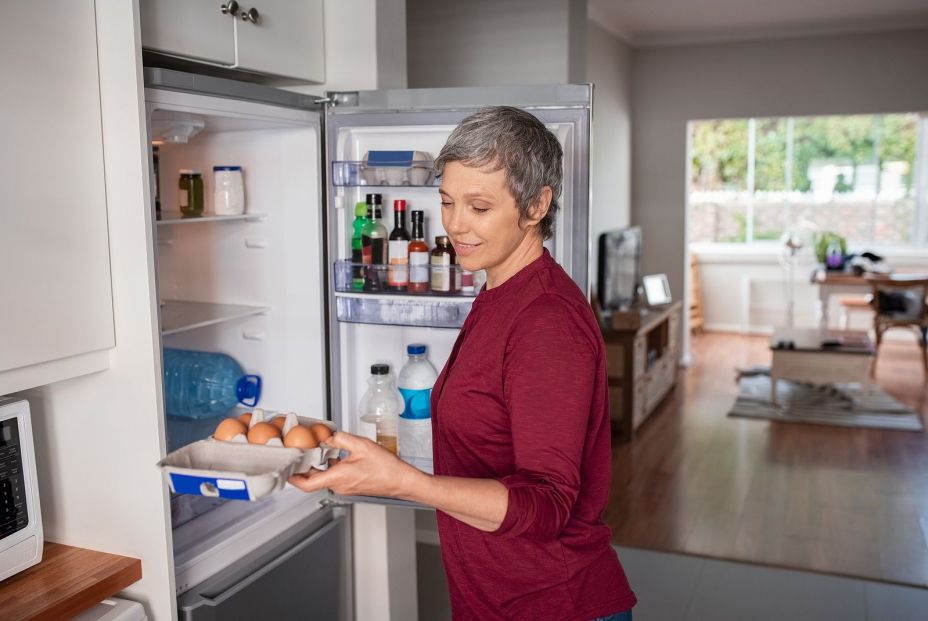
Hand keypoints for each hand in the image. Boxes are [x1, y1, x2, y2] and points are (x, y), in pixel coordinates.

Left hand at [287, 431, 421, 497]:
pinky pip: (335, 476)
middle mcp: (339, 485)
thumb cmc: (386, 468)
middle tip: (298, 455)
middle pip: (313, 480)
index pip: (306, 484)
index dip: (293, 478)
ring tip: (316, 451)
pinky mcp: (352, 485)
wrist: (401, 481)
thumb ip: (341, 439)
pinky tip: (334, 455)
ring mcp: (345, 487)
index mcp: (338, 477)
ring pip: (324, 477)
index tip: (285, 469)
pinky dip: (330, 467)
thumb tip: (329, 438)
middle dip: (303, 468)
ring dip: (318, 466)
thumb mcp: (361, 445)